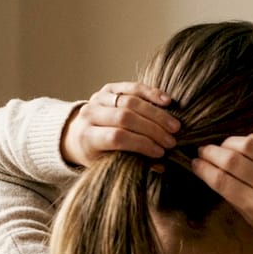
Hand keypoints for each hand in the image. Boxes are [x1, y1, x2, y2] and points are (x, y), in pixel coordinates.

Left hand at [61, 82, 180, 166]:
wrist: (78, 134)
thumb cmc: (97, 155)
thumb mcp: (108, 164)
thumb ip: (133, 163)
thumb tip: (161, 166)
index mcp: (87, 137)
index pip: (117, 138)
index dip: (141, 144)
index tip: (160, 152)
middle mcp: (90, 114)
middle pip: (125, 117)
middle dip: (152, 130)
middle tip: (172, 141)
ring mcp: (98, 99)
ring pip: (131, 101)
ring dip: (156, 114)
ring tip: (174, 126)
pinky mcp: (109, 88)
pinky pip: (133, 87)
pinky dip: (152, 94)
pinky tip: (168, 102)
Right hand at [191, 132, 252, 253]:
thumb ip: (236, 199)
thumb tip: (214, 175)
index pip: (220, 180)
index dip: (203, 168)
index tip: (194, 163)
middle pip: (230, 160)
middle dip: (211, 152)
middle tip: (203, 150)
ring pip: (249, 145)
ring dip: (230, 142)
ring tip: (222, 145)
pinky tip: (246, 142)